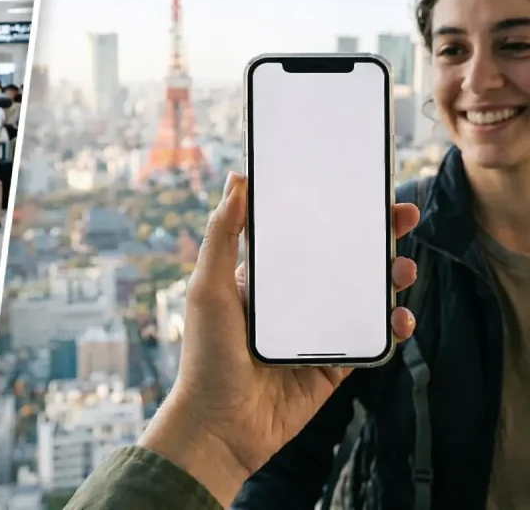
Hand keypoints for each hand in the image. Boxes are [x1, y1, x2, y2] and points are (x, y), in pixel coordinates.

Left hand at [138, 173, 419, 505]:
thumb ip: (222, 237)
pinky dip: (391, 328)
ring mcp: (315, 334)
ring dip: (389, 280)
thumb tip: (236, 181)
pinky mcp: (333, 366)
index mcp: (262, 279)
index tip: (360, 192)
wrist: (220, 426)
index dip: (332, 213)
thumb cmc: (205, 355)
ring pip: (363, 298)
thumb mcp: (207, 288)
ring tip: (402, 270)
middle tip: (402, 217)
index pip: (303, 236)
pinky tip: (401, 319)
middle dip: (374, 239)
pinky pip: (370, 342)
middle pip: (341, 261)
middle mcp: (291, 302)